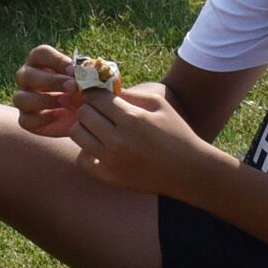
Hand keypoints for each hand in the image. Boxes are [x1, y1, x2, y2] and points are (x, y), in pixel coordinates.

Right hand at [15, 43, 85, 139]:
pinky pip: (25, 119)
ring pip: (20, 98)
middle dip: (52, 81)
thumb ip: (92, 73)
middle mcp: (28, 79)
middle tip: (73, 87)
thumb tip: (93, 68)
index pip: (40, 53)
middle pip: (27, 75)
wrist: (84, 118)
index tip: (75, 70)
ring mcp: (24, 99)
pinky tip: (59, 116)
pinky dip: (42, 118)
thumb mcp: (92, 81)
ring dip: (44, 100)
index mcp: (41, 62)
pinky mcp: (25, 119)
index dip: (56, 60)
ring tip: (66, 102)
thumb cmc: (86, 92)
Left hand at [68, 80, 213, 194]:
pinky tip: (98, 148)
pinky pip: (82, 160)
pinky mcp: (110, 178)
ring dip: (84, 127)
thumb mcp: (160, 105)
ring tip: (98, 129)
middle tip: (99, 111)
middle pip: (84, 114)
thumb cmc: (177, 133)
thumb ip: (132, 94)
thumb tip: (107, 89)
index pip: (96, 98)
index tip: (99, 95)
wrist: (189, 170)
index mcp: (132, 118)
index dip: (95, 93)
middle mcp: (118, 140)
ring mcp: (112, 161)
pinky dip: (86, 151)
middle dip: (89, 108)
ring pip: (78, 134)